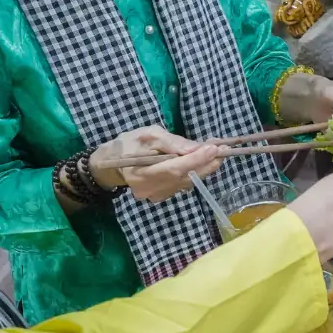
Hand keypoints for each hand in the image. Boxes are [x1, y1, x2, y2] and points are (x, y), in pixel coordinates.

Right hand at [89, 126, 220, 202]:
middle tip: (222, 149)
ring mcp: (156, 195)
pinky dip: (194, 172)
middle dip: (206, 162)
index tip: (214, 148)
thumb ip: (172, 142)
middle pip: (185, 177)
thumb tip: (196, 148)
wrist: (110, 164)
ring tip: (215, 152)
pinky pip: (183, 185)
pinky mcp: (161, 196)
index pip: (175, 168)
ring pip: (187, 182)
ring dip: (203, 167)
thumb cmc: (128, 144)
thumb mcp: (148, 135)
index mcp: (142, 172)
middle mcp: (150, 188)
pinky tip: (201, 161)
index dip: (197, 159)